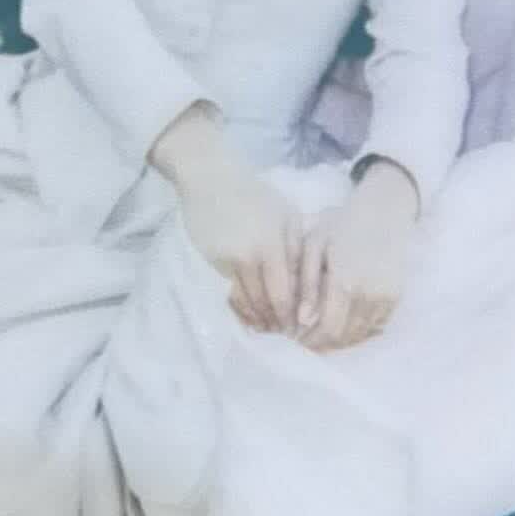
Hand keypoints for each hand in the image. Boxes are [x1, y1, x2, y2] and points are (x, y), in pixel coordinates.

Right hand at [177, 161, 304, 331]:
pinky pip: (231, 292)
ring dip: (257, 319)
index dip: (291, 315)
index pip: (284, 293)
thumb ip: (297, 249)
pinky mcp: (213, 263)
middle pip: (265, 302)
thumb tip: (304, 286)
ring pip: (245, 301)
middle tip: (285, 335)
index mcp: (273, 245)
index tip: (299, 329)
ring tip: (267, 329)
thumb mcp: (286, 215)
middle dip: (276, 323)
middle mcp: (250, 257)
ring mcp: (228, 261)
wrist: (210, 180)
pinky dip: (241, 306)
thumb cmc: (255, 195)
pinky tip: (249, 312)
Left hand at [294, 163, 418, 352]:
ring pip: (360, 334)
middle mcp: (368, 294)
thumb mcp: (314, 246)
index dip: (311, 341)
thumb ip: (308, 285)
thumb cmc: (339, 224)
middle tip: (305, 340)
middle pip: (344, 336)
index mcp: (344, 281)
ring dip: (340, 340)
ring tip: (321, 334)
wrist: (382, 211)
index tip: (296, 341)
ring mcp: (385, 297)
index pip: (328, 328)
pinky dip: (358, 332)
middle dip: (322, 343)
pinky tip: (342, 324)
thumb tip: (302, 320)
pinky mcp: (395, 296)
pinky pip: (375, 326)